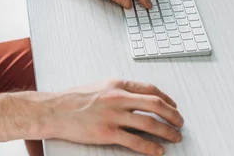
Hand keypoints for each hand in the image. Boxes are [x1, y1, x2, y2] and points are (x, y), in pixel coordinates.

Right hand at [48, 80, 183, 154]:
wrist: (54, 110)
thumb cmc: (73, 99)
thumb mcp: (99, 87)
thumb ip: (118, 91)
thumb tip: (136, 99)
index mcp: (116, 84)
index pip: (150, 89)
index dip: (167, 99)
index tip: (173, 106)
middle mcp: (117, 97)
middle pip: (155, 104)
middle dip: (172, 115)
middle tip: (180, 122)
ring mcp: (113, 115)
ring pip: (149, 123)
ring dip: (166, 131)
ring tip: (174, 137)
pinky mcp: (107, 133)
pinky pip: (135, 141)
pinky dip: (150, 147)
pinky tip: (158, 150)